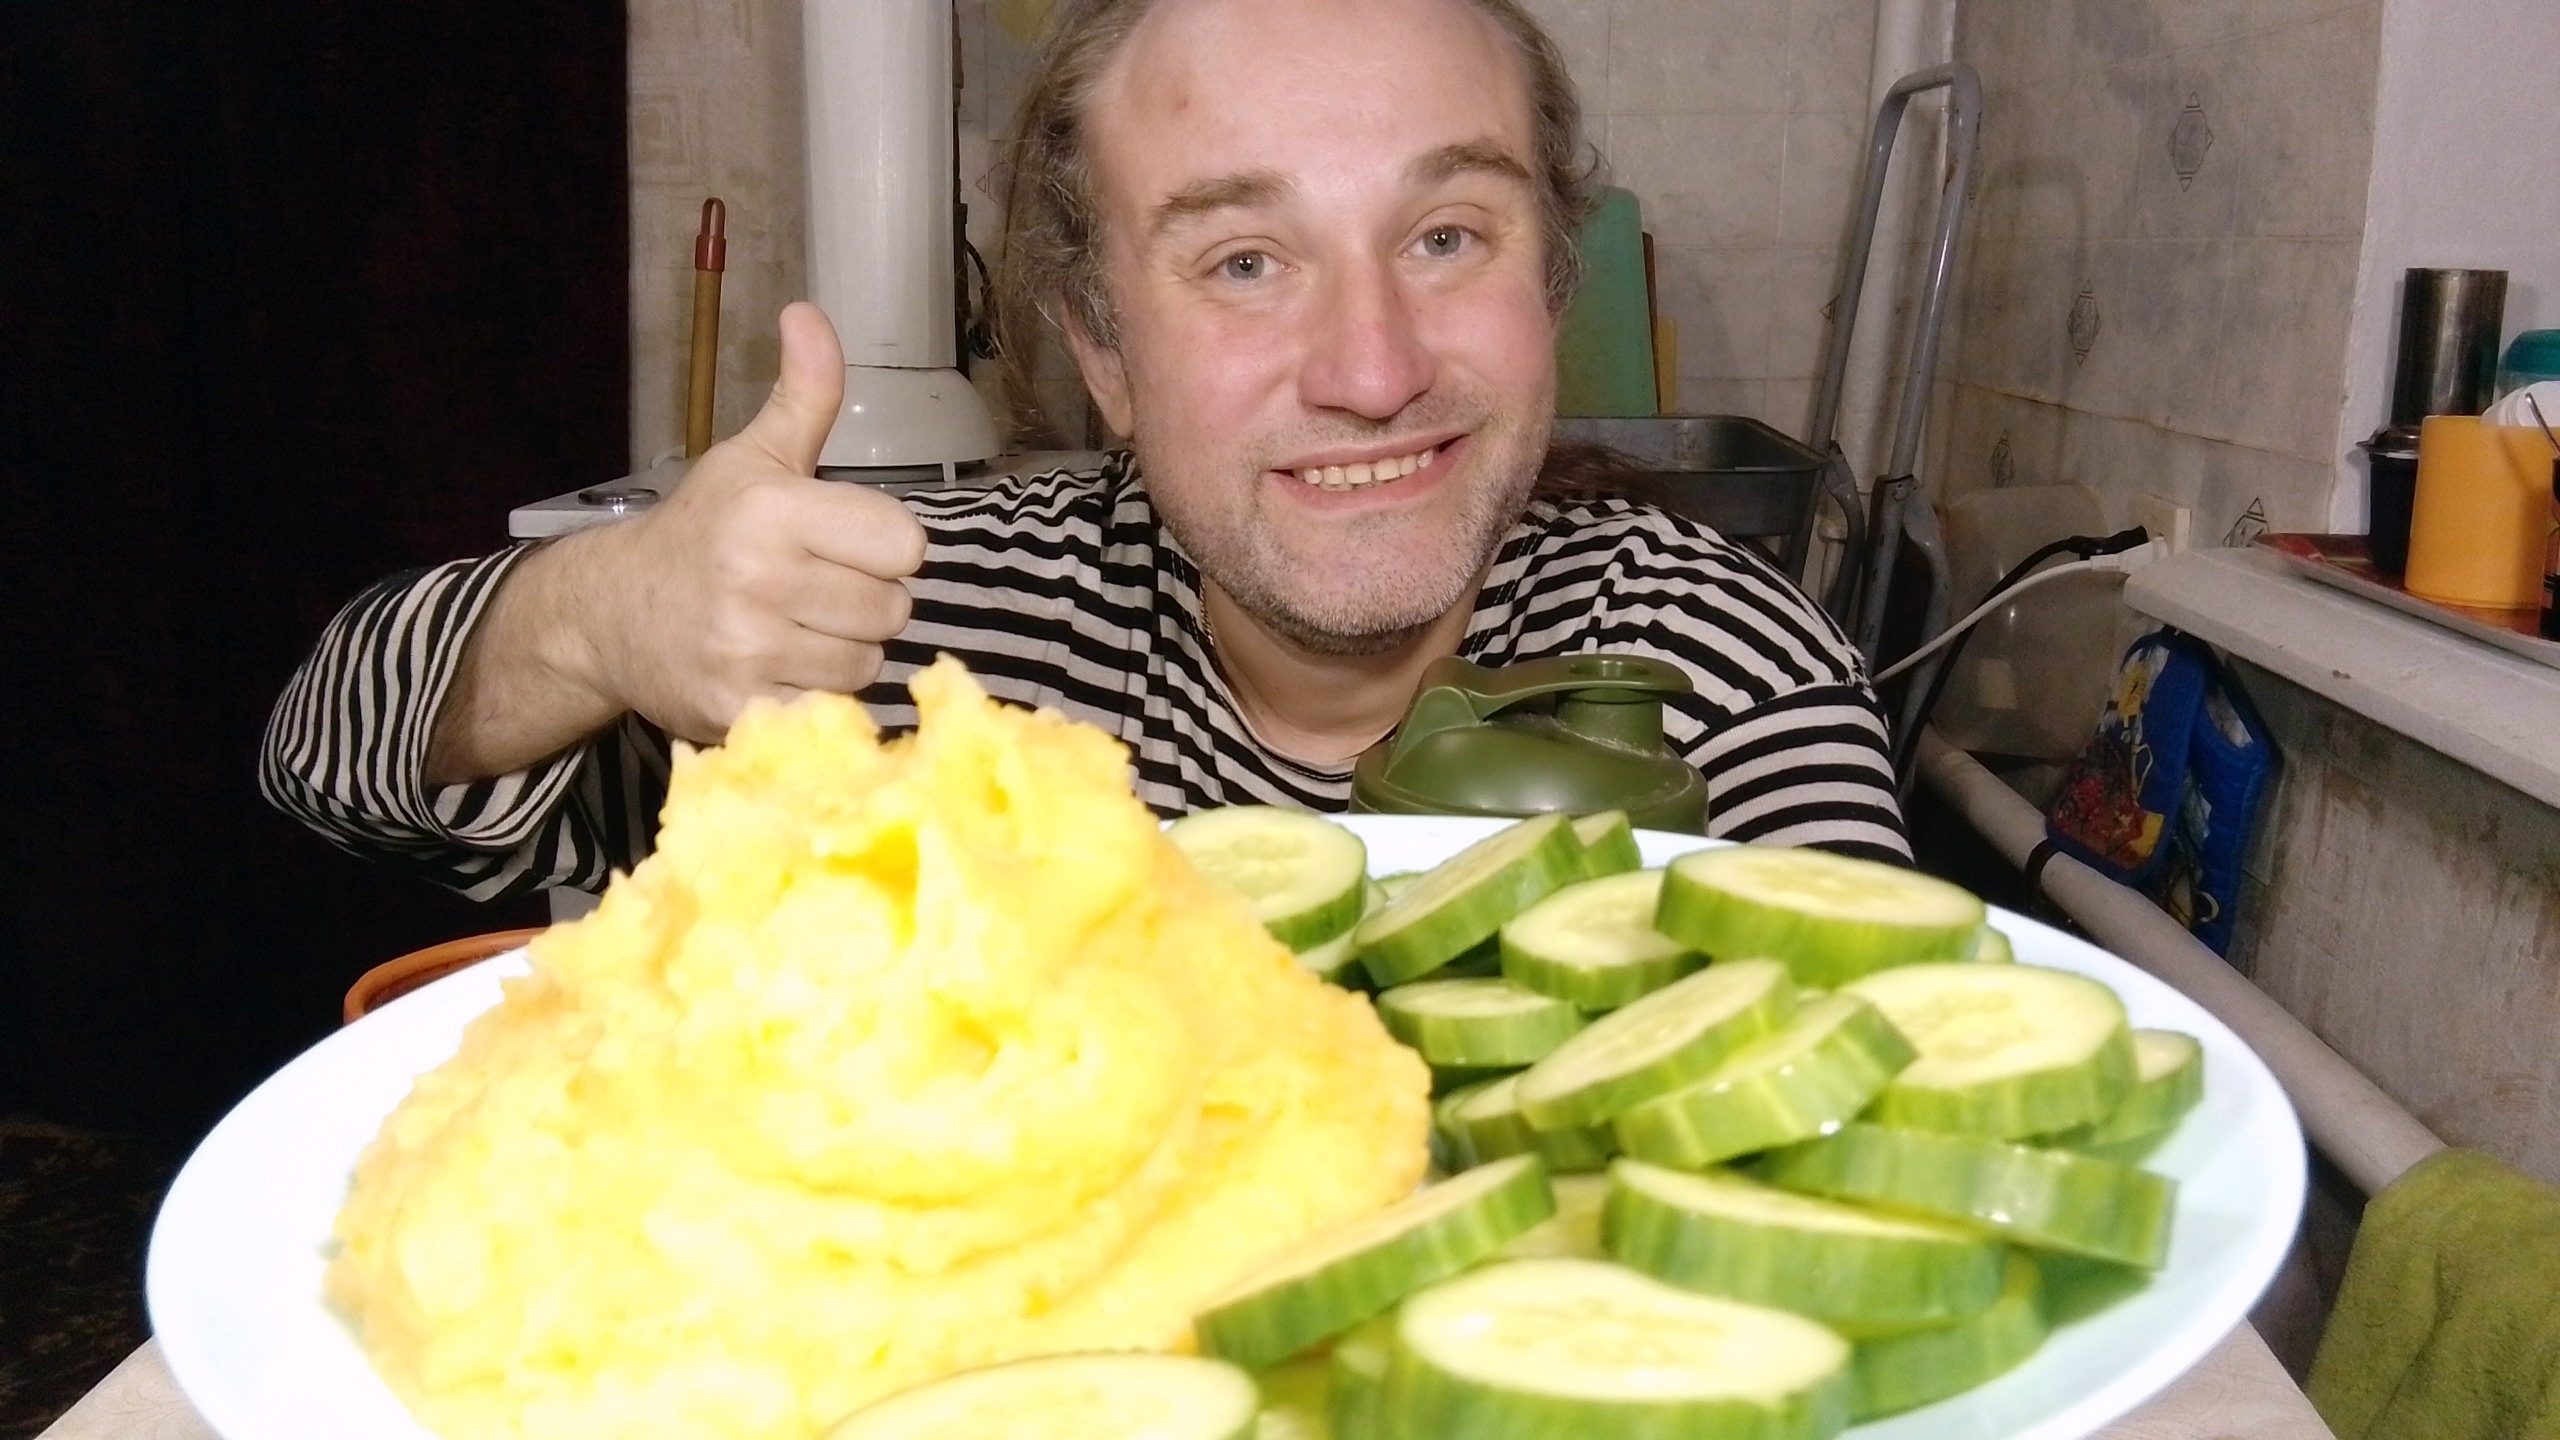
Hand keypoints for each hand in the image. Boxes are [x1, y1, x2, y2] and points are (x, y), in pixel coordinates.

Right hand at [574, 302, 928, 743]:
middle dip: (868, 602)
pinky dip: (819, 697)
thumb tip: (809, 313)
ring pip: (868, 664)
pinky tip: (784, 670)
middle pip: (893, 608)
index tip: (848, 545)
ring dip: (847, 652)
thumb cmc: (702, 532)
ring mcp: (745, 652)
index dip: (886, 547)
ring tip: (799, 631)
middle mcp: (757, 580)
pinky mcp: (739, 711)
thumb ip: (803, 394)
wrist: (610, 614)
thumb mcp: (752, 458)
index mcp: (772, 511)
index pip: (902, 543)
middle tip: (818, 593)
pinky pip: (831, 710)